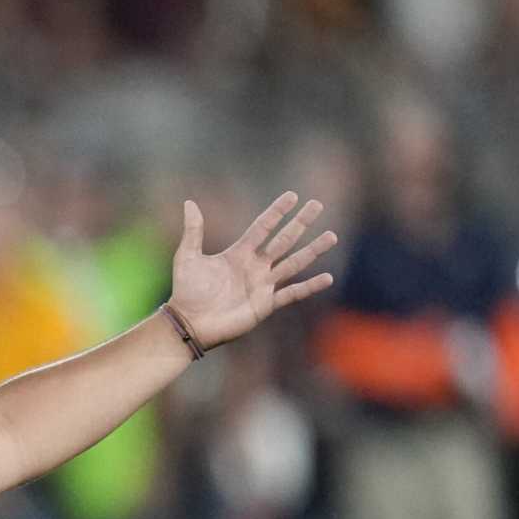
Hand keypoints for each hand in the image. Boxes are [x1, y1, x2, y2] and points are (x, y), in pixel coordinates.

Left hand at [167, 192, 338, 348]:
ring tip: (332, 236)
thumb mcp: (188, 256)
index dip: (277, 212)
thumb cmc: (186, 291)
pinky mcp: (265, 304)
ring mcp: (262, 285)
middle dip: (300, 223)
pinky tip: (327, 278)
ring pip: (293, 263)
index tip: (292, 196)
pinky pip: (292, 294)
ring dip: (312, 250)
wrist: (189, 322)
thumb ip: (193, 230)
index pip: (262, 227)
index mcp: (239, 253)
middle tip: (317, 205)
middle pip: (283, 240)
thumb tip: (189, 202)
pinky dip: (309, 287)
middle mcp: (255, 266)